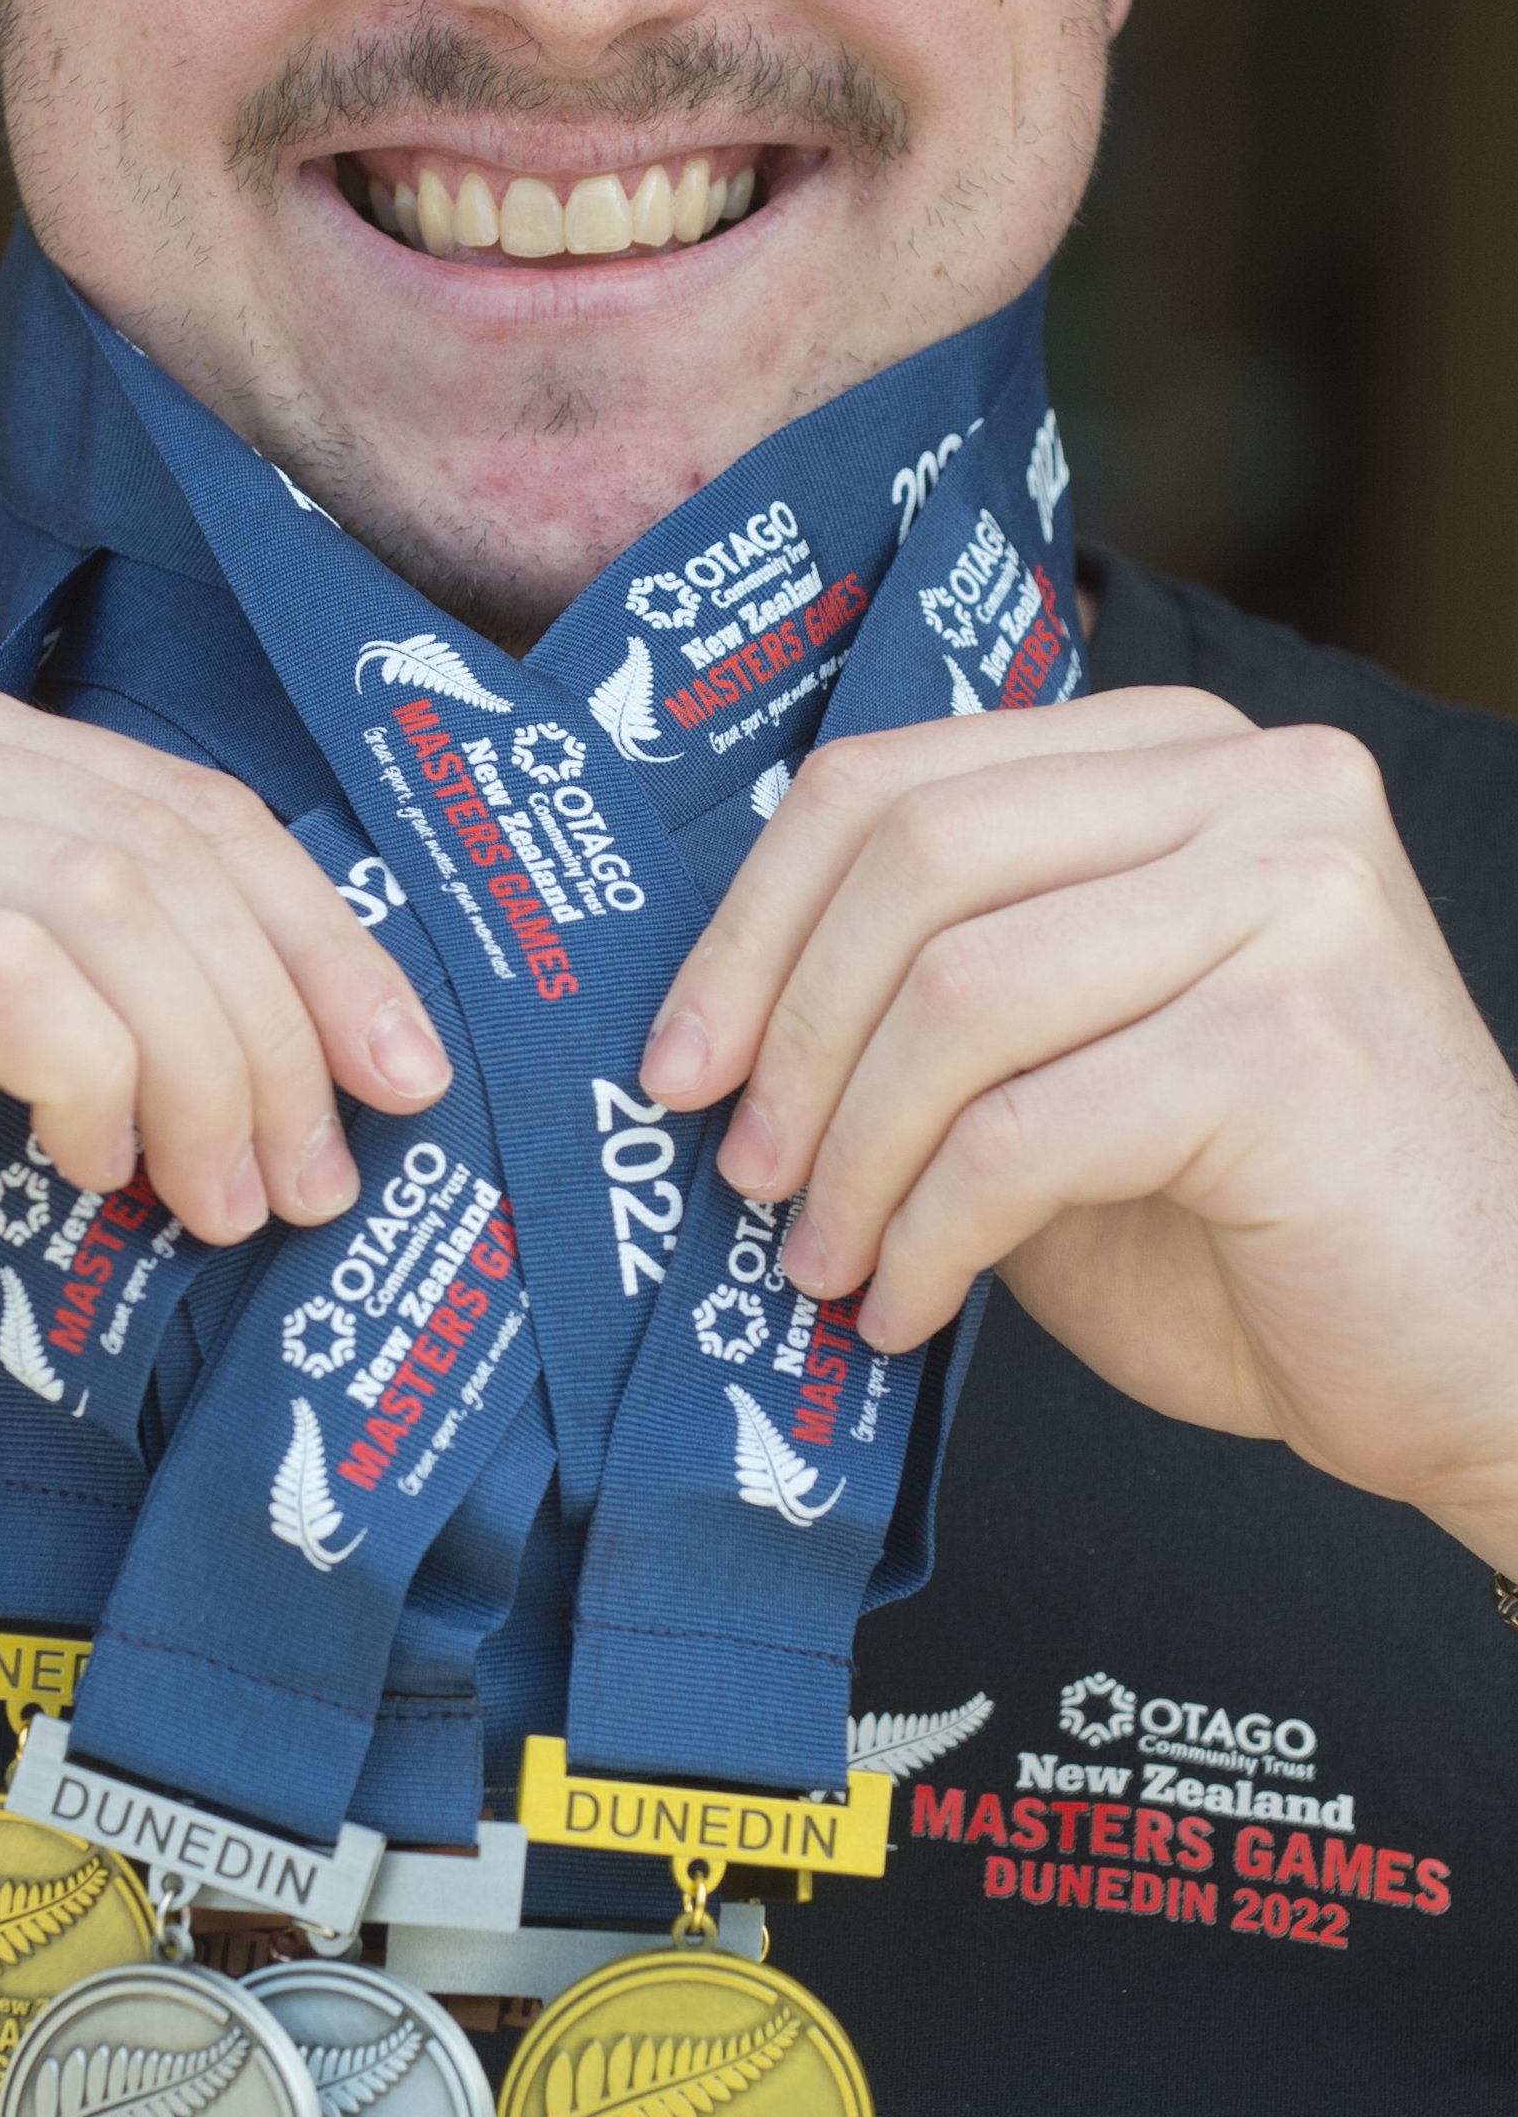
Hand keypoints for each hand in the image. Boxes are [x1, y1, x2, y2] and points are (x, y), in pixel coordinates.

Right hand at [0, 667, 448, 1466]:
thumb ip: (119, 1012)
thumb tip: (339, 1050)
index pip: (178, 798)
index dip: (319, 932)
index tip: (405, 1070)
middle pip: (162, 836)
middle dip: (284, 1014)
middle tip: (320, 1173)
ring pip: (106, 894)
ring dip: (206, 1064)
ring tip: (223, 1200)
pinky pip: (6, 966)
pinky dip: (92, 1074)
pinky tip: (89, 1169)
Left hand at [641, 688, 1517, 1569]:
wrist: (1483, 1365)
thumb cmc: (1265, 1227)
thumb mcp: (1074, 1061)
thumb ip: (946, 990)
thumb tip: (717, 1016)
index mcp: (1185, 751)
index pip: (898, 778)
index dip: (754, 921)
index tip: (679, 1057)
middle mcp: (1257, 782)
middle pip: (914, 855)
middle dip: (788, 1030)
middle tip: (743, 1168)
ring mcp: (1292, 896)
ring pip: (957, 995)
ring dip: (851, 1155)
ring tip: (823, 1261)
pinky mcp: (1292, 1042)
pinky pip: (1024, 1130)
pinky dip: (929, 1236)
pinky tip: (906, 1306)